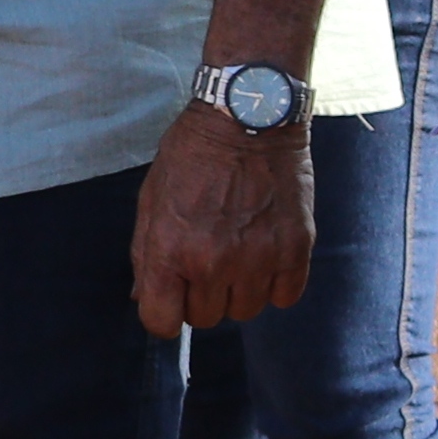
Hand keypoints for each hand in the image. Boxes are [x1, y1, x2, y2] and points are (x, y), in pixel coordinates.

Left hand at [130, 100, 316, 333]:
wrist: (249, 116)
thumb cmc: (193, 155)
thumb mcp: (152, 198)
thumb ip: (146, 253)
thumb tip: (142, 296)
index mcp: (170, 248)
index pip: (161, 322)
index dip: (163, 313)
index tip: (170, 298)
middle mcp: (214, 261)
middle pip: (205, 319)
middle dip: (200, 295)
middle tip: (206, 259)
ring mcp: (259, 257)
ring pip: (245, 311)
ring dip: (238, 290)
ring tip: (237, 252)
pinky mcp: (296, 248)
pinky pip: (284, 297)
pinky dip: (274, 283)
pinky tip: (265, 254)